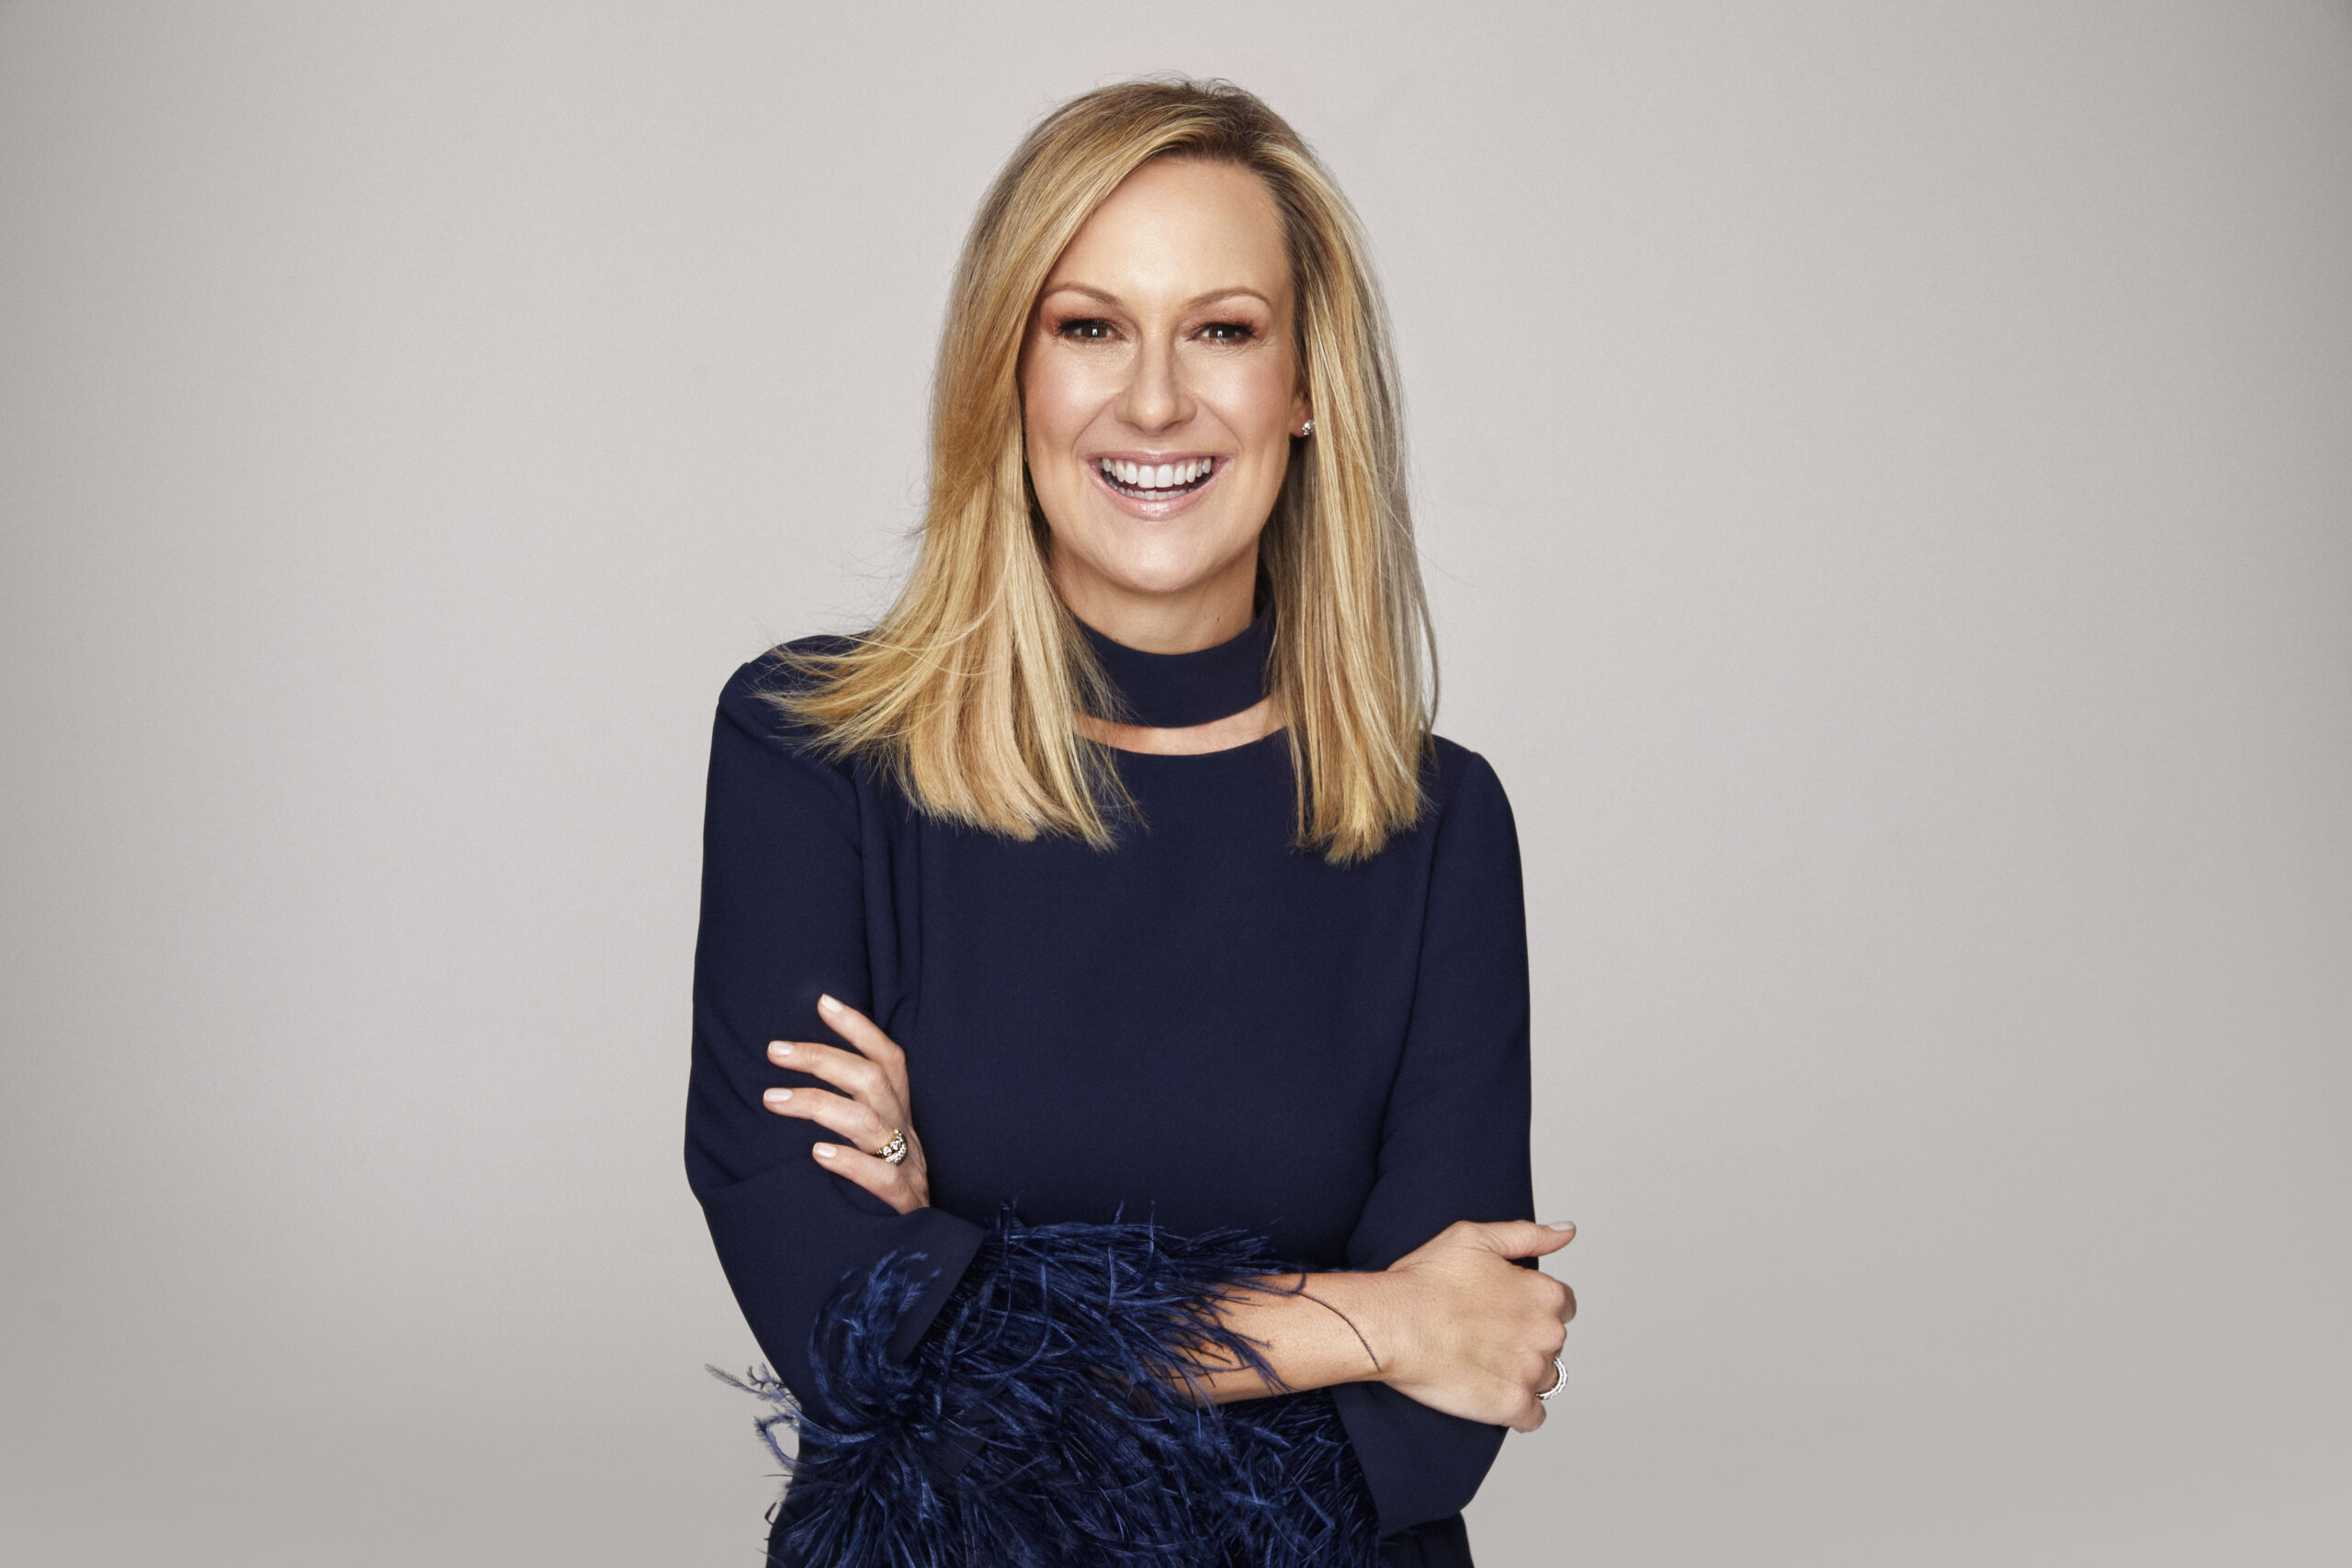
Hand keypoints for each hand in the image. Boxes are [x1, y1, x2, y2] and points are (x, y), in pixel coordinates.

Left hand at [763, 994, 930, 1213]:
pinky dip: (850, 1163)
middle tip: (775, 1050)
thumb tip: (785, 1087)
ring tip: (772, 1099)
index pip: (889, 1061)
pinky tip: (816, 1155)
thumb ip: (846, 1122)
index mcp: (901, 1121)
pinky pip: (881, 1180)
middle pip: (874, 1081)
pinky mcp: (905, 1211)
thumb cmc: (880, 1204)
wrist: (917, 1265)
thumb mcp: (871, 1154)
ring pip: (870, 1124)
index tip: (822, 1001)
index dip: (860, 1028)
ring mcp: (909, 1173)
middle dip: (823, 1058)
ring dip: (819, 1104)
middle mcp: (908, 1139)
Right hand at [1376, 1220, 1576, 1431]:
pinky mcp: (1512, 1406)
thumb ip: (1528, 1234)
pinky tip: (1489, 1393)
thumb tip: (1567, 1232)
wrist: (1391, 1324)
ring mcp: (1532, 1373)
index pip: (1563, 1304)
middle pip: (1552, 1342)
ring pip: (1544, 1379)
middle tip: (1485, 1334)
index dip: (1531, 1305)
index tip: (1502, 1309)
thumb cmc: (1425, 1280)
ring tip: (1482, 1363)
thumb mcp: (1476, 1237)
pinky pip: (1533, 1417)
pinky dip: (1517, 1410)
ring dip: (1522, 1374)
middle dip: (1527, 1339)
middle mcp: (1548, 1334)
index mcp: (1545, 1294)